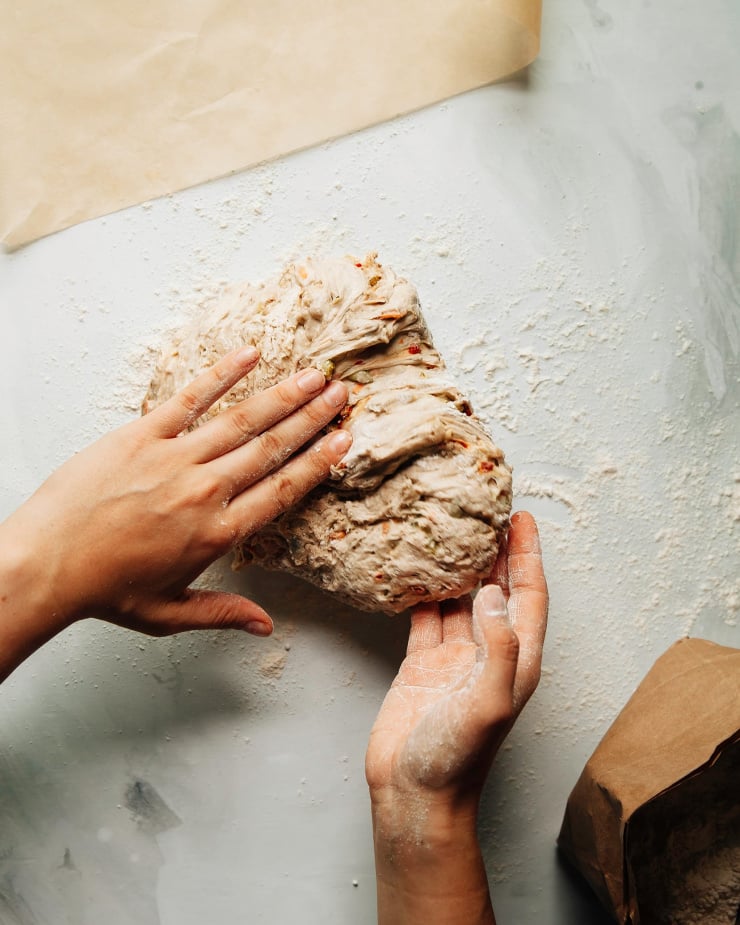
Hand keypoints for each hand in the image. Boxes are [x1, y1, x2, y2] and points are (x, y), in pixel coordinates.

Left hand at [0, 347, 350, 680]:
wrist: (45, 563)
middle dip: (313, 419)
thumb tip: (266, 627)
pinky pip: (190, 398)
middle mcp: (206, 491)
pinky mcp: (142, 435)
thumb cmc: (104, 589)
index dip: (319, 462)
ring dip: (284, 396)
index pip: (284, 489)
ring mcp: (175, 458)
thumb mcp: (169, 613)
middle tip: (341, 396)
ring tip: (314, 377)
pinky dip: (221, 374)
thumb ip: (223, 613)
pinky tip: (248, 355)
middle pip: (273, 448)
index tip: (343, 441)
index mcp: (219, 533)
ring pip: (243, 420)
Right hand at [366, 512, 546, 924]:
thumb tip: (491, 592)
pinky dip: (423, 591)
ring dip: (459, 565)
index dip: (528, 556)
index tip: (522, 519)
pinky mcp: (422, 662)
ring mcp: (454, 657)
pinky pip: (426, 616)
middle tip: (488, 510)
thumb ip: (498, 647)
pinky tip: (417, 568)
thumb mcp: (489, 703)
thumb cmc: (457, 759)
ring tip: (453, 528)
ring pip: (460, 598)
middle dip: (497, 551)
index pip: (528, 596)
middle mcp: (488, 652)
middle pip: (497, 589)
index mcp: (516, 660)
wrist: (413, 794)